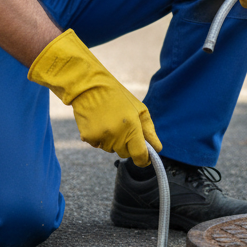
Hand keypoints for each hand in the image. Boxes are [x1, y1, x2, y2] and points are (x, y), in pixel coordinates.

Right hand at [27, 30, 160, 166]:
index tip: (145, 158)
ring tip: (110, 121)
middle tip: (124, 127)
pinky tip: (99, 122)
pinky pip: (98, 145)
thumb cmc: (118, 96)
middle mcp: (117, 135)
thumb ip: (149, 131)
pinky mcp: (88, 138)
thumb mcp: (139, 109)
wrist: (90, 86)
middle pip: (125, 154)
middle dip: (127, 145)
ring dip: (113, 141)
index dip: (144, 159)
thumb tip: (158, 148)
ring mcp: (101, 138)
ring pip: (111, 150)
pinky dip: (100, 138)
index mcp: (132, 127)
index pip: (140, 155)